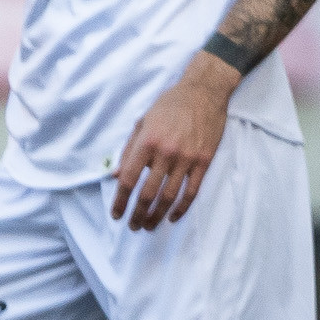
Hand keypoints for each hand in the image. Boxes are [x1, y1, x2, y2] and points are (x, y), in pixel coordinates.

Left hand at [112, 61, 232, 230]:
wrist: (203, 93)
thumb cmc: (168, 106)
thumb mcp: (141, 123)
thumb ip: (128, 151)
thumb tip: (114, 176)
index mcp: (146, 142)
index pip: (128, 179)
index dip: (120, 200)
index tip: (116, 214)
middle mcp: (166, 153)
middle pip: (148, 192)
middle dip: (138, 213)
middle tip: (132, 226)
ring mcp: (187, 158)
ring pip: (170, 196)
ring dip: (158, 215)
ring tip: (149, 226)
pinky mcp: (204, 161)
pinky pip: (193, 190)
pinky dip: (182, 207)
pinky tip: (173, 217)